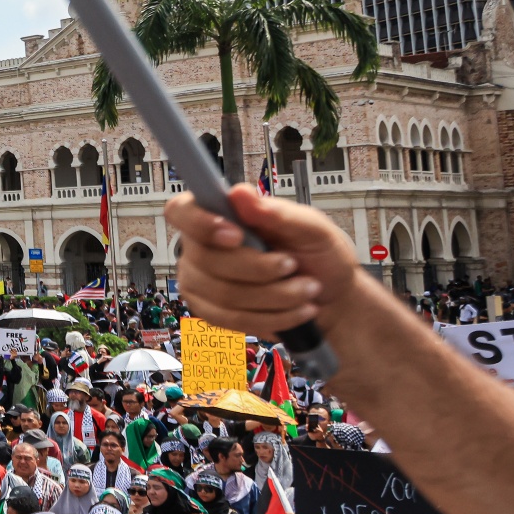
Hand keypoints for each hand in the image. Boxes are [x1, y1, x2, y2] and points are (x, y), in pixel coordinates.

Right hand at [164, 187, 363, 338]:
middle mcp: (202, 246)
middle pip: (207, 260)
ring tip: (305, 290)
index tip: (236, 235)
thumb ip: (276, 213)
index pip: (182, 211)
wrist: (332, 298)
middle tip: (293, 265)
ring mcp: (201, 281)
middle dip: (259, 269)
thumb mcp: (311, 228)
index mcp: (221, 214)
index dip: (200, 223)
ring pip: (224, 294)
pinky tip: (295, 309)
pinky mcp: (211, 312)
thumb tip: (239, 193)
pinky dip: (272, 317)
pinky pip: (232, 319)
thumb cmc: (319, 257)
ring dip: (274, 296)